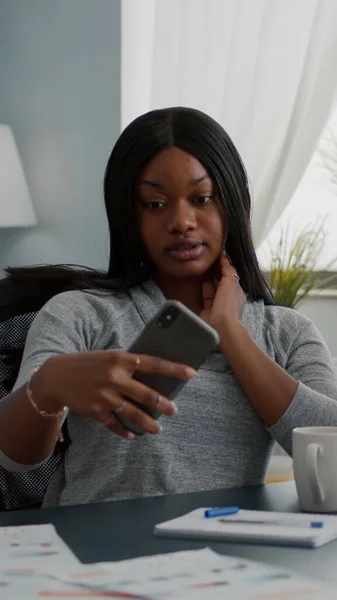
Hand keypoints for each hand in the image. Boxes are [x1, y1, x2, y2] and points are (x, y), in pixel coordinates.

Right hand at [33, 351, 195, 439]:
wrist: (57, 377)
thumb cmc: (87, 364)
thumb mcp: (109, 356)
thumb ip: (128, 364)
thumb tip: (153, 373)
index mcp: (120, 359)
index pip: (153, 363)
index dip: (174, 369)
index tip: (192, 374)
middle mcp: (115, 378)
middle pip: (146, 394)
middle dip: (163, 404)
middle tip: (174, 410)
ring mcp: (106, 396)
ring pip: (134, 413)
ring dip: (149, 423)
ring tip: (158, 429)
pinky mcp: (97, 411)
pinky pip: (115, 424)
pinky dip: (124, 431)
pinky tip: (132, 435)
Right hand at [200, 254, 245, 332]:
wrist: (220, 324)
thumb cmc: (228, 302)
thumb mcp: (231, 282)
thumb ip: (227, 269)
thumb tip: (225, 258)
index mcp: (237, 291)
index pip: (231, 274)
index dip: (225, 264)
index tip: (218, 254)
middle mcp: (228, 296)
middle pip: (222, 279)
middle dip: (217, 269)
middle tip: (209, 258)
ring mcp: (218, 302)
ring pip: (213, 285)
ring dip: (209, 276)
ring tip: (204, 264)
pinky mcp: (208, 307)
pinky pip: (206, 293)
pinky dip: (204, 285)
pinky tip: (200, 276)